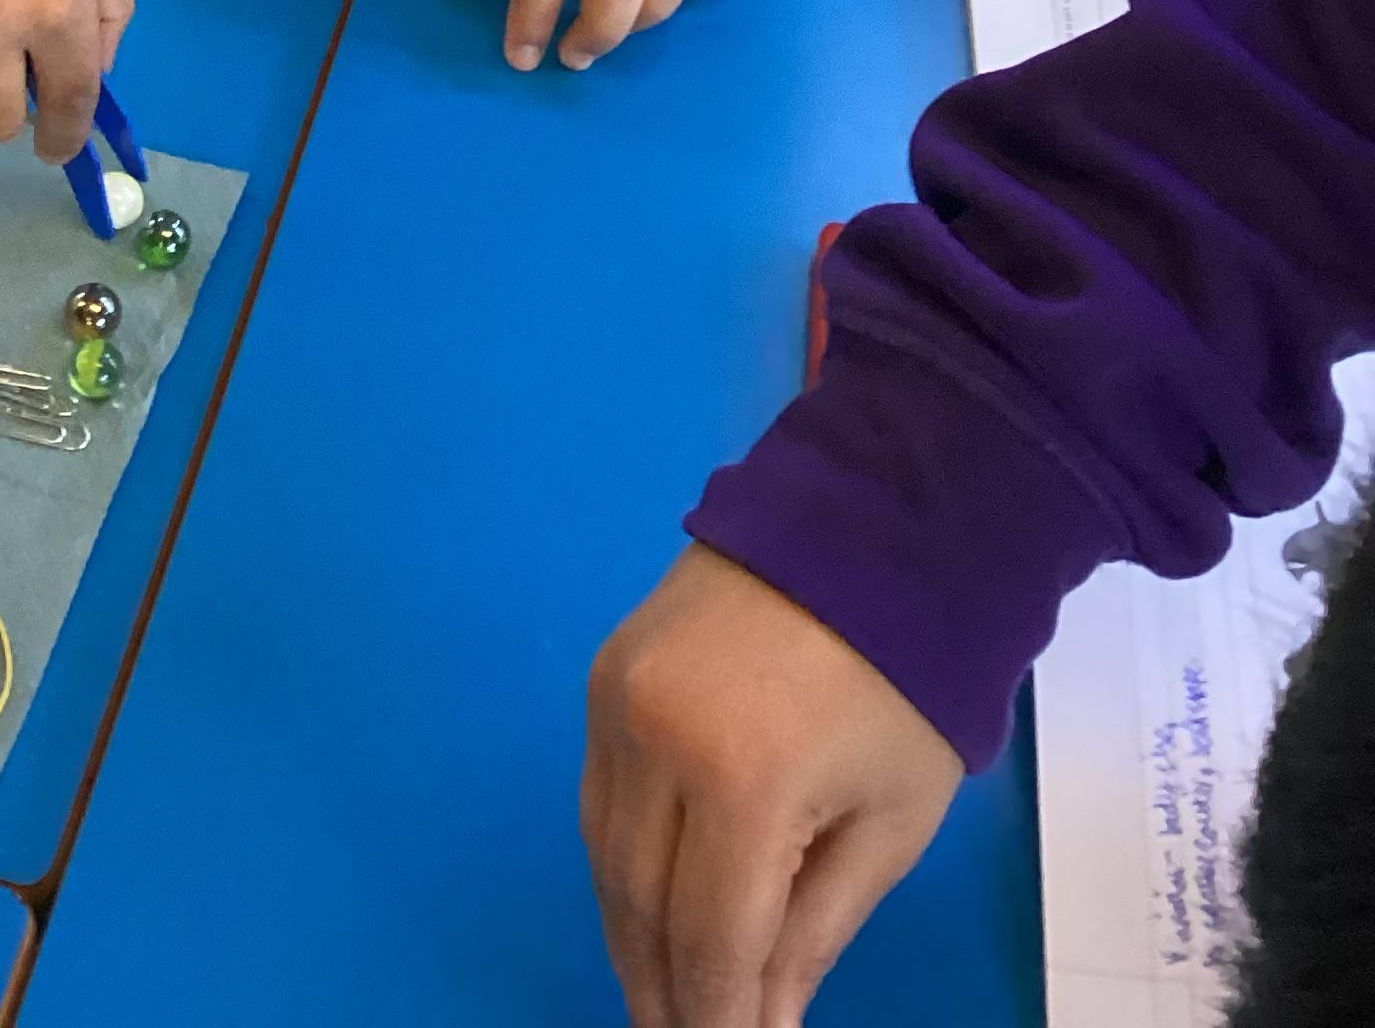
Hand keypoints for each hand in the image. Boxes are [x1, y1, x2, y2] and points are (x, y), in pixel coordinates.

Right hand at [584, 548, 962, 1025]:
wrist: (871, 526)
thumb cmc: (906, 685)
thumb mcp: (887, 827)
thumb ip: (813, 932)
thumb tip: (758, 1017)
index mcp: (742, 781)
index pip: (709, 941)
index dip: (716, 1020)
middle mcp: (655, 739)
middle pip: (640, 905)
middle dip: (665, 991)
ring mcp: (616, 697)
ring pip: (603, 855)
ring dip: (631, 935)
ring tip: (667, 994)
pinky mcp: (604, 672)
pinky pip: (597, 795)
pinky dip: (620, 863)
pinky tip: (649, 905)